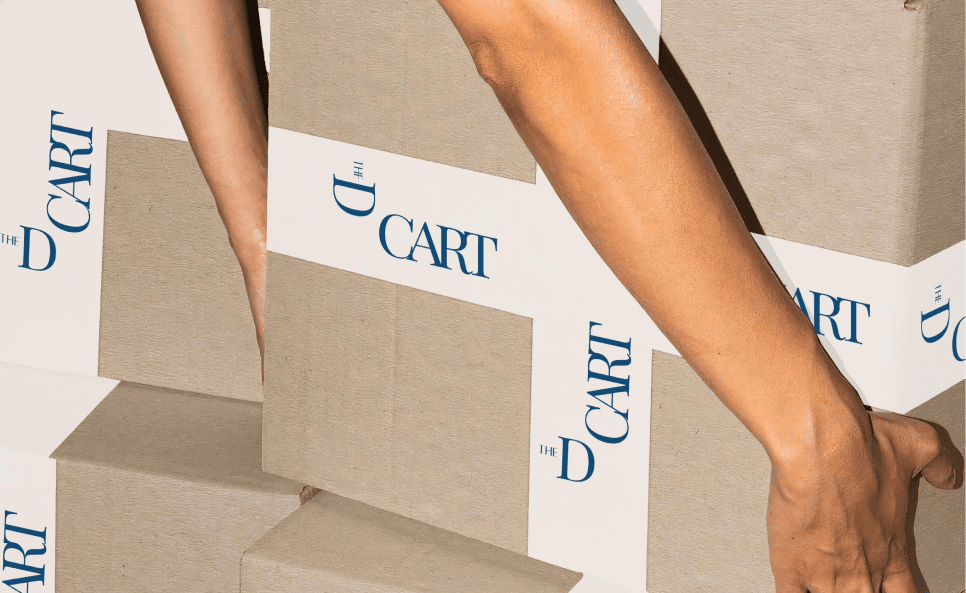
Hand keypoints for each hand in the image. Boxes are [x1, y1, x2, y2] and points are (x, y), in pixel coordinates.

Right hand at [767, 410, 962, 592]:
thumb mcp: (921, 447)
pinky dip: (793, 592)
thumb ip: (940, 467)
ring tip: (821, 576)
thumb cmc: (863, 448)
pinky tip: (794, 585)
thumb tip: (947, 476)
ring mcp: (826, 575)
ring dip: (826, 589)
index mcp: (893, 551)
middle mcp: (864, 570)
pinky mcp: (790, 567)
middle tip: (852, 576)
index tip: (890, 586)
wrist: (819, 445)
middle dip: (860, 588)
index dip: (901, 592)